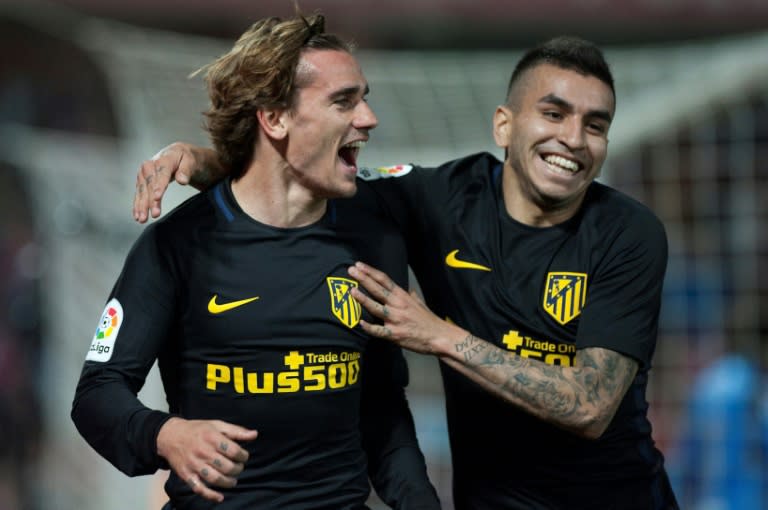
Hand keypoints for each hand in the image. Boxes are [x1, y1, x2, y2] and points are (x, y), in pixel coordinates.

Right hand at [133, 142, 198, 222]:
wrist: (178, 154)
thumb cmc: (186, 158)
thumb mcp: (191, 161)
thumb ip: (186, 170)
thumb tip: (182, 180)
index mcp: (165, 158)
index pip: (162, 173)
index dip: (159, 185)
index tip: (157, 197)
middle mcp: (151, 165)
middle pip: (150, 183)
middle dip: (150, 200)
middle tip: (154, 214)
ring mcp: (144, 173)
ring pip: (142, 190)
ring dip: (141, 205)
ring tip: (142, 219)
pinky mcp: (142, 180)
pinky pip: (139, 193)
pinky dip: (137, 204)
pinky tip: (137, 215)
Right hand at [156, 417, 258, 502]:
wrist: (170, 436)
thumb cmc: (198, 430)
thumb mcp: (217, 425)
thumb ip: (236, 431)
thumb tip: (255, 435)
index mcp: (212, 438)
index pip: (234, 451)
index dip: (243, 456)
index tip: (244, 456)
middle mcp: (203, 452)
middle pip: (226, 466)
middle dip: (238, 469)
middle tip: (239, 468)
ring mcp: (194, 465)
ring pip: (215, 479)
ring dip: (228, 482)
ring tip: (232, 480)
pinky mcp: (186, 475)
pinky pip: (199, 488)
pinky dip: (210, 495)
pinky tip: (220, 497)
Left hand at [348, 261, 464, 354]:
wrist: (439, 337)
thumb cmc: (429, 321)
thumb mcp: (420, 303)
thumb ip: (412, 296)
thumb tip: (409, 291)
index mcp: (403, 296)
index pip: (384, 280)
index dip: (371, 271)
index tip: (359, 265)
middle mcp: (398, 305)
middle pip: (378, 289)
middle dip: (363, 279)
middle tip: (351, 270)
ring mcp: (396, 319)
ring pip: (376, 307)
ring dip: (363, 299)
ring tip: (351, 291)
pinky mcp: (395, 334)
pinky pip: (379, 331)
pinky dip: (369, 327)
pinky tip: (360, 323)